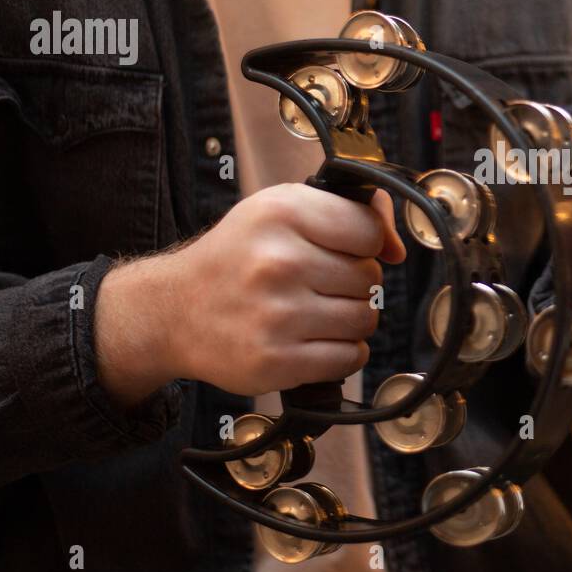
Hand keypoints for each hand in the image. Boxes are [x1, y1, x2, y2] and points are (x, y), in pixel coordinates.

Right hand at [95, 182, 405, 407]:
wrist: (173, 311)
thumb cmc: (238, 257)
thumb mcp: (282, 209)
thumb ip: (350, 212)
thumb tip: (397, 250)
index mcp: (281, 213)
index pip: (369, 230)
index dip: (364, 243)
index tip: (341, 250)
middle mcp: (278, 262)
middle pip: (369, 278)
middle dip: (352, 283)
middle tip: (315, 284)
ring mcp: (277, 315)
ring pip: (364, 320)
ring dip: (349, 320)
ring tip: (312, 312)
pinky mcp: (275, 361)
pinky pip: (349, 358)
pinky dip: (340, 353)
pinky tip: (312, 340)